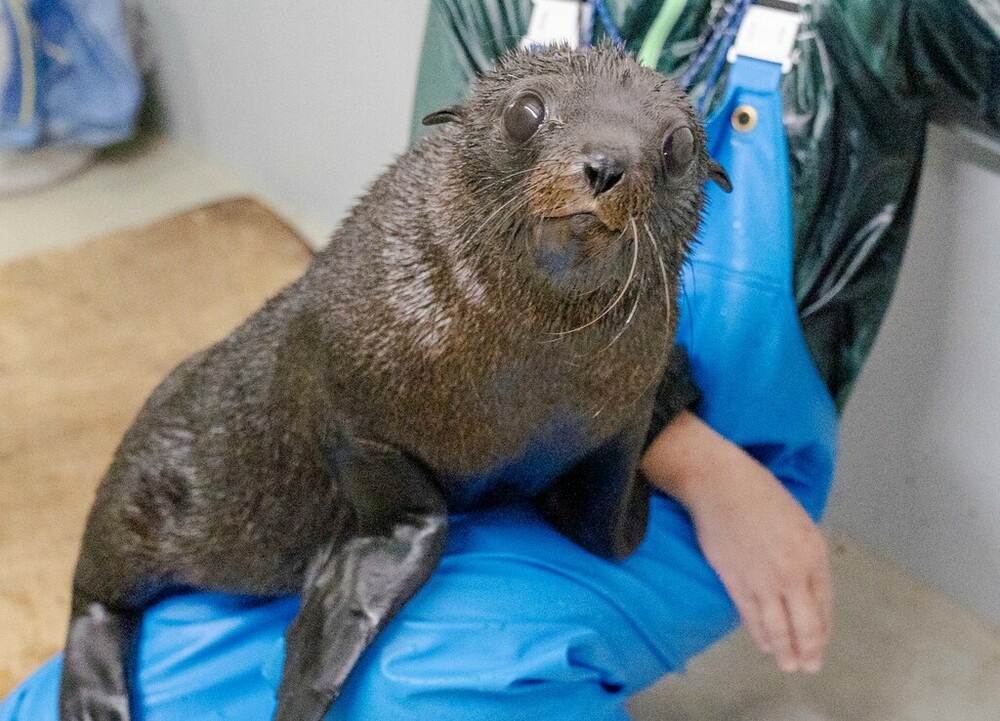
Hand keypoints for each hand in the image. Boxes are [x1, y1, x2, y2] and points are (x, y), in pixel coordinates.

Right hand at [642, 412, 832, 672]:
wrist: (718, 483)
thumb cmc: (758, 491)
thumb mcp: (798, 519)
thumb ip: (804, 554)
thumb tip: (802, 581)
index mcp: (813, 553)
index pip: (824, 603)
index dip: (823, 628)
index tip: (820, 642)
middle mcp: (792, 572)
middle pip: (805, 623)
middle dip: (809, 649)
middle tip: (809, 665)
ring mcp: (763, 579)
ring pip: (778, 626)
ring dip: (785, 650)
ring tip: (788, 665)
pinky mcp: (735, 581)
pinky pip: (751, 616)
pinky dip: (759, 634)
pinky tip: (764, 644)